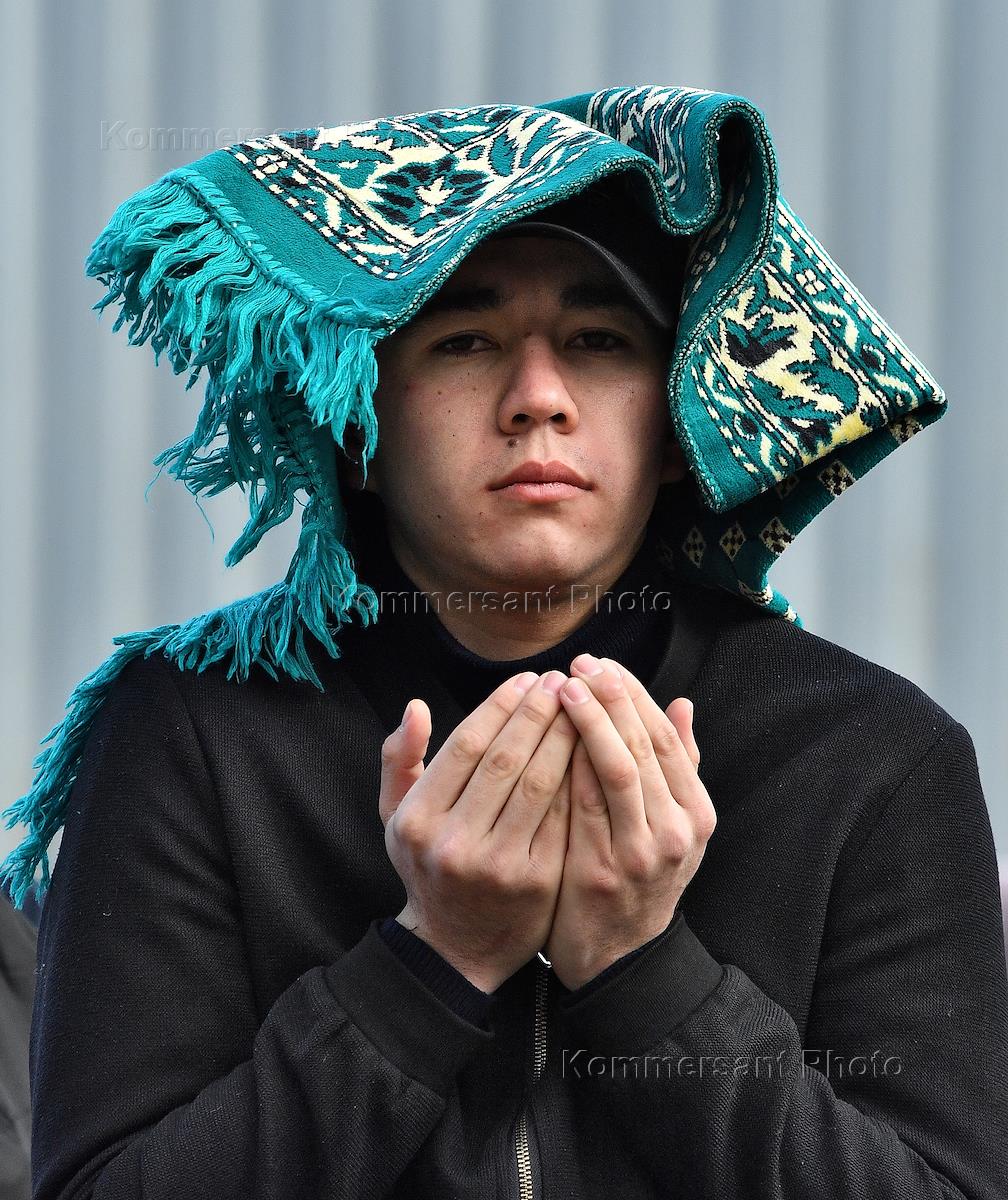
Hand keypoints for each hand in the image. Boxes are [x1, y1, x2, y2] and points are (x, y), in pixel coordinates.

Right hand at [379, 671, 576, 992]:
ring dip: (564, 736)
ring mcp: (498, 864)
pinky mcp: (537, 881)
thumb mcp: (396, 817)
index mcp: (417, 819)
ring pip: (539, 783)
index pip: (466, 745)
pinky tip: (592, 749)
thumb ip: (400, 759)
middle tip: (562, 680)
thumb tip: (416, 706)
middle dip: (538, 711)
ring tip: (583, 705)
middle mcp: (454, 841)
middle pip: (506, 758)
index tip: (527, 678)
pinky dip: (578, 776)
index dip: (500, 705)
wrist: (456, 948)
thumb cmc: (428, 866)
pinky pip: (563, 815)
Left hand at [544, 655, 714, 989]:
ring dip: (591, 721)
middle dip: (612, 697)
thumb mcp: (672, 828)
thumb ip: (677, 768)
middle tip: (581, 662)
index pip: (666, 737)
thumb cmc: (636, 881)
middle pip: (645, 745)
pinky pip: (586, 804)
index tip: (604, 663)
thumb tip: (682, 704)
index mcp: (698, 814)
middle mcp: (679, 831)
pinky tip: (549, 734)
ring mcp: (644, 852)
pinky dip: (570, 763)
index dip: (635, 695)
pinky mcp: (605, 869)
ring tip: (564, 686)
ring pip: (619, 768)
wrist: (617, 960)